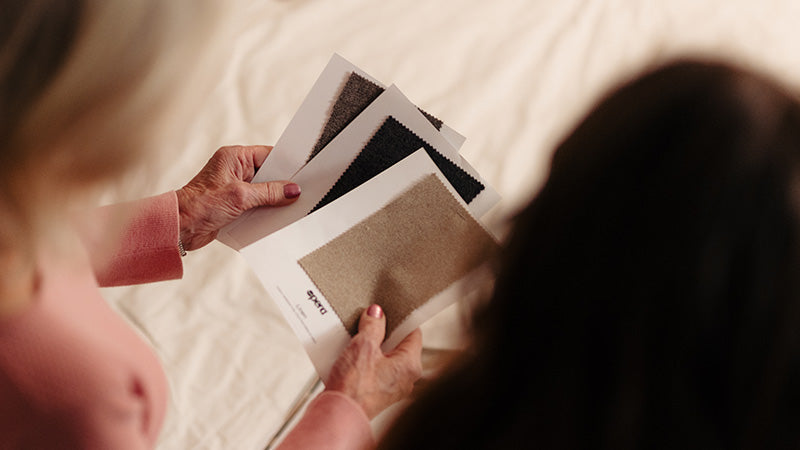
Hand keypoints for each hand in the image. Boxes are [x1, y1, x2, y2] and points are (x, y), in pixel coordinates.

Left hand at [175, 145, 300, 250]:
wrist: (180, 227)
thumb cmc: (200, 205)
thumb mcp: (241, 196)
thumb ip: (269, 192)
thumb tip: (292, 190)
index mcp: (234, 157)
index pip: (268, 155)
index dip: (285, 165)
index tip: (302, 174)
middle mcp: (235, 169)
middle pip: (268, 174)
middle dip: (281, 185)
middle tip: (297, 194)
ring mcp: (235, 186)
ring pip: (264, 190)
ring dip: (273, 200)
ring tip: (287, 207)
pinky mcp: (234, 203)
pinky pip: (257, 204)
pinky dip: (265, 210)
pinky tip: (274, 217)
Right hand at [325, 305, 422, 418]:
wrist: (338, 415)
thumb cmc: (354, 386)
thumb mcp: (364, 346)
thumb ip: (373, 325)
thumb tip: (377, 313)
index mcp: (411, 365)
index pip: (413, 333)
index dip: (400, 319)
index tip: (387, 309)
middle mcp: (406, 378)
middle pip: (398, 345)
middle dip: (382, 332)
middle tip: (368, 320)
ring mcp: (392, 387)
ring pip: (385, 357)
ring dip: (371, 346)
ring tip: (357, 335)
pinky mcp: (377, 393)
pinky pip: (375, 369)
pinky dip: (365, 360)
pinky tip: (351, 352)